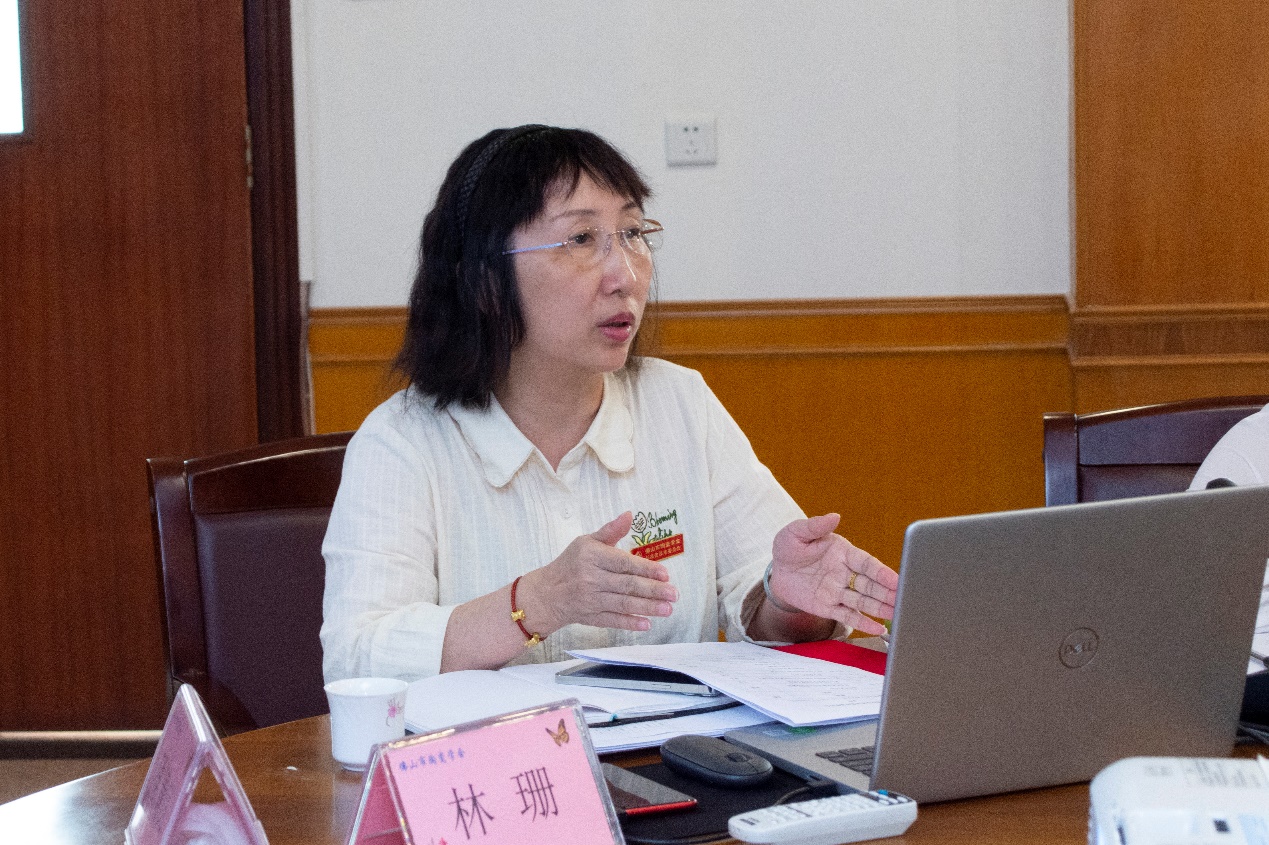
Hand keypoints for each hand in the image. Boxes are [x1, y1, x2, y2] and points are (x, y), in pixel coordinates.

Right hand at [522, 512, 678, 632]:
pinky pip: (613, 620)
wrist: (547, 594)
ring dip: (647, 607)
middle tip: (674, 594)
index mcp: (592, 557)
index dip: (645, 569)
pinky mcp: (591, 617)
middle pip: (626, 585)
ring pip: (623, 604)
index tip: (665, 574)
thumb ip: (611, 530)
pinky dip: (629, 622)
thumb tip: (629, 515)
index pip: (622, 563)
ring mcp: (592, 600)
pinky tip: (647, 624)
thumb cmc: (571, 563)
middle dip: (652, 590)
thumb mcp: (587, 541)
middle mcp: (592, 579)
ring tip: (668, 609)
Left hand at [767, 513, 897, 635]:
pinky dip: (863, 622)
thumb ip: (815, 526)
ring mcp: (838, 591)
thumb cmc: (790, 547)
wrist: (777, 571)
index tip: (896, 579)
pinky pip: (848, 615)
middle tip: (904, 599)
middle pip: (869, 584)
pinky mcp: (829, 607)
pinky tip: (878, 628)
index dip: (881, 571)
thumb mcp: (796, 533)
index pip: (866, 563)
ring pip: (863, 601)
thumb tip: (834, 516)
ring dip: (880, 608)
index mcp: (842, 552)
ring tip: (897, 614)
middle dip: (887, 592)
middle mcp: (844, 573)